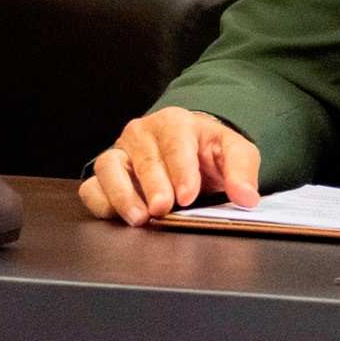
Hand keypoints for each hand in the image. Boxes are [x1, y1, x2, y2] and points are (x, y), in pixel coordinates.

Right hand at [78, 108, 260, 225]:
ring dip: (122, 194)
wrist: (188, 152)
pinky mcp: (104, 176)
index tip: (188, 195)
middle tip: (163, 208)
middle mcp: (142, 134)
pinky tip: (118, 216)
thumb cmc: (207, 152)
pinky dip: (101, 201)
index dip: (181, 170)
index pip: (176, 143)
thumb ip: (242, 171)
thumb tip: (247, 197)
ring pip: (109, 168)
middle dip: (153, 184)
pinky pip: (92, 187)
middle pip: (143, 158)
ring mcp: (119, 153)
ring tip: (140, 218)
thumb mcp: (233, 153)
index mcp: (175, 122)